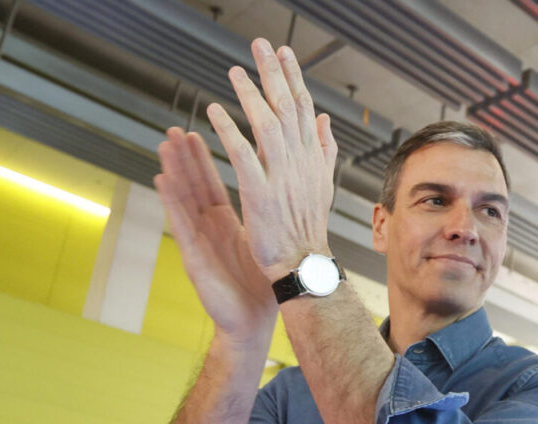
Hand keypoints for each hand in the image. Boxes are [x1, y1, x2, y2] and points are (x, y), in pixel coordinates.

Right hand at [155, 127, 276, 344]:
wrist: (253, 322)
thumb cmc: (259, 287)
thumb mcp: (263, 244)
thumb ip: (263, 218)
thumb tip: (278, 195)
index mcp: (226, 225)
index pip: (211, 185)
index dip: (202, 160)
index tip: (196, 133)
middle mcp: (209, 229)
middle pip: (193, 187)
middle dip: (184, 159)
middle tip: (174, 130)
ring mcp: (199, 242)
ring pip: (182, 201)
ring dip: (173, 173)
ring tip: (164, 145)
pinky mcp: (193, 257)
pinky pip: (180, 225)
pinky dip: (170, 202)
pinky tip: (162, 180)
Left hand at [207, 39, 337, 275]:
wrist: (304, 263)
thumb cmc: (308, 228)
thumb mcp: (322, 184)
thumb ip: (323, 149)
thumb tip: (323, 119)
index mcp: (312, 159)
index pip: (304, 109)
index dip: (294, 79)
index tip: (285, 53)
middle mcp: (299, 163)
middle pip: (288, 109)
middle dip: (274, 74)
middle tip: (261, 45)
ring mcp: (281, 177)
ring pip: (267, 127)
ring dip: (250, 97)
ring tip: (234, 72)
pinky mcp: (260, 193)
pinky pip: (243, 155)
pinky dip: (229, 131)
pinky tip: (215, 111)